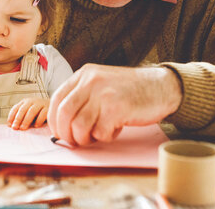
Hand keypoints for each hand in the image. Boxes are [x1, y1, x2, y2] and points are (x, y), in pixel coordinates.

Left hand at [7, 98, 49, 129]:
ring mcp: (41, 104)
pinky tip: (36, 126)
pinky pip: (43, 113)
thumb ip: (21, 117)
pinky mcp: (48, 108)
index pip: (16, 108)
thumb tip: (10, 125)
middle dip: (18, 119)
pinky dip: (38, 120)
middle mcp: (32, 101)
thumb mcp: (28, 113)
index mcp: (25, 102)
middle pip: (23, 109)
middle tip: (15, 127)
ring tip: (23, 128)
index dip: (11, 116)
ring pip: (32, 111)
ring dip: (26, 120)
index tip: (9, 125)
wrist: (54, 106)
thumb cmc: (39, 112)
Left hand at [47, 64, 181, 145]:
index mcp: (84, 74)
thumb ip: (82, 96)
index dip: (54, 120)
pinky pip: (100, 132)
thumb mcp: (101, 83)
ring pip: (79, 126)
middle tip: (75, 141)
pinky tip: (115, 129)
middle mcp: (91, 81)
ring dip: (86, 138)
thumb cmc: (130, 90)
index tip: (59, 132)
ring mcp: (103, 94)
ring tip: (98, 134)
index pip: (56, 98)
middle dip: (66, 134)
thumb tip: (61, 123)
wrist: (161, 86)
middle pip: (63, 113)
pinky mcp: (116, 108)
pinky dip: (105, 137)